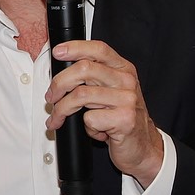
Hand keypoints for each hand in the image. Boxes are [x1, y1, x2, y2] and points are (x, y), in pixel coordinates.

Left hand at [45, 39, 165, 184]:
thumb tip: (61, 74)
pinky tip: (95, 131)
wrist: (143, 146)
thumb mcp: (111, 91)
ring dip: (62, 109)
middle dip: (59, 84)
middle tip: (51, 97)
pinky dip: (86, 127)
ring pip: (81, 95)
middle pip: (84, 69)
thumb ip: (93, 78)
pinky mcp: (124, 120)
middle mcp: (126, 81)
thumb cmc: (122, 117)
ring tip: (59, 118)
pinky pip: (90, 119)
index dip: (75, 48)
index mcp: (123, 69)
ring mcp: (127, 100)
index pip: (98, 49)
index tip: (58, 52)